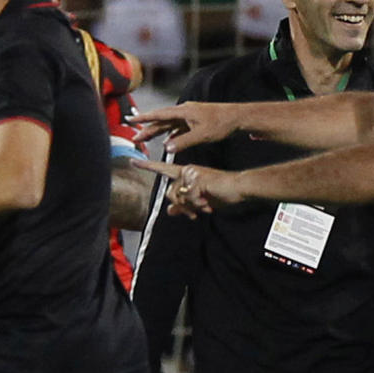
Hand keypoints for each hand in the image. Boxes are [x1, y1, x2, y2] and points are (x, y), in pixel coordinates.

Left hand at [131, 159, 245, 218]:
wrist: (240, 188)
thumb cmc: (222, 193)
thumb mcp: (199, 201)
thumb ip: (184, 205)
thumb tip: (170, 211)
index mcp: (187, 173)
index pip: (164, 169)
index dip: (148, 166)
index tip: (133, 161)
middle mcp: (187, 170)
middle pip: (170, 193)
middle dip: (182, 206)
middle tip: (196, 211)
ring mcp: (192, 174)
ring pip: (178, 197)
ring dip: (190, 206)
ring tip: (205, 205)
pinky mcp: (198, 179)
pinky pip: (188, 199)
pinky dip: (197, 205)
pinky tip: (207, 204)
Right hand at [133, 101, 239, 153]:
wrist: (238, 117)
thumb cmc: (222, 123)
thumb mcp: (201, 135)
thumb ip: (182, 141)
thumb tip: (166, 148)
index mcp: (183, 111)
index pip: (158, 115)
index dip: (143, 118)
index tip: (130, 119)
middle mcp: (184, 111)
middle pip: (161, 120)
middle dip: (147, 129)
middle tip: (135, 137)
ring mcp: (189, 116)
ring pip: (169, 124)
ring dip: (157, 132)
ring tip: (145, 139)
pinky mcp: (195, 121)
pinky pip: (178, 128)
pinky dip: (170, 134)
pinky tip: (167, 141)